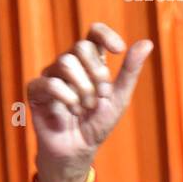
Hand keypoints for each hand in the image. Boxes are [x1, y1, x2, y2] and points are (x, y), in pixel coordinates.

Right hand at [25, 23, 152, 181]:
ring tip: (87, 107)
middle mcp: (70, 64)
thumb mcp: (120, 97)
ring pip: (66, 63)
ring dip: (84, 89)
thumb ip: (130, 70)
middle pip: (81, 47)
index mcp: (90, 62)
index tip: (119, 50)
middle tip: (102, 96)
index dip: (105, 35)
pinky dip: (68, 99)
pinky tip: (72, 112)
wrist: (80, 148)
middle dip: (98, 73)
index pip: (93, 33)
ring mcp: (51, 75)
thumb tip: (147, 42)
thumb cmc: (98, 122)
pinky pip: (51, 83)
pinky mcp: (36, 90)